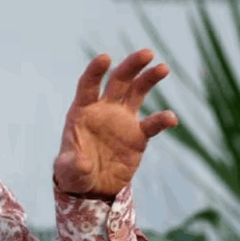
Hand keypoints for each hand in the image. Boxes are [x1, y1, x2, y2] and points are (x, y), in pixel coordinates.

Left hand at [53, 49, 178, 197]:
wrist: (93, 186)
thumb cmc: (74, 173)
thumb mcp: (68, 171)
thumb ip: (74, 165)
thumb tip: (83, 162)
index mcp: (82, 110)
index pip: (88, 84)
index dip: (95, 71)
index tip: (105, 58)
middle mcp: (103, 109)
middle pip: (118, 81)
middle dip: (131, 66)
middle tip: (147, 54)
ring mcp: (122, 120)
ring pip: (137, 93)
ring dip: (149, 79)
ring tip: (163, 68)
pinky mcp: (138, 136)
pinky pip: (152, 125)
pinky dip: (162, 120)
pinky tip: (171, 119)